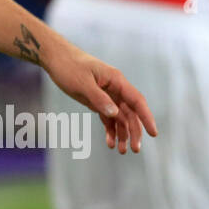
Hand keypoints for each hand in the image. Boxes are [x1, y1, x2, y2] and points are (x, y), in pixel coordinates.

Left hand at [43, 40, 157, 154]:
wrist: (55, 57)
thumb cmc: (69, 67)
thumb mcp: (82, 83)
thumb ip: (98, 98)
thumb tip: (115, 114)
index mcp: (116, 80)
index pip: (137, 101)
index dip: (146, 117)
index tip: (153, 133)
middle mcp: (115, 88)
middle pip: (130, 113)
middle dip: (134, 131)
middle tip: (134, 150)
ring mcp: (107, 95)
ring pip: (120, 117)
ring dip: (122, 134)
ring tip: (121, 151)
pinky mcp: (98, 100)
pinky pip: (108, 117)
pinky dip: (110, 129)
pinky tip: (110, 142)